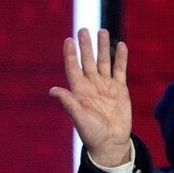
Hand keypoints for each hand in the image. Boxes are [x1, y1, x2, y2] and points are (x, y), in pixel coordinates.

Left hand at [49, 28, 132, 167]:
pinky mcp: (120, 89)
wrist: (111, 143)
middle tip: (83, 29)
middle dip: (86, 46)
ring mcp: (106, 86)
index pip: (73, 68)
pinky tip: (121, 45)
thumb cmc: (92, 133)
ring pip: (104, 62)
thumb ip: (68, 102)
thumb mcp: (78, 117)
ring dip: (103, 47)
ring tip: (102, 31)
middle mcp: (92, 85)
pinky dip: (121, 58)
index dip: (71, 54)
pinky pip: (120, 70)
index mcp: (79, 91)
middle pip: (88, 61)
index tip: (68, 40)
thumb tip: (52, 90)